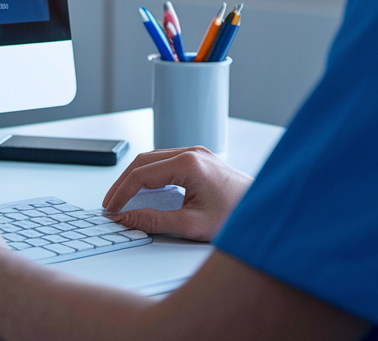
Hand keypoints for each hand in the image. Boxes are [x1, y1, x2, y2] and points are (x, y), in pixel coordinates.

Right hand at [101, 147, 252, 241]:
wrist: (266, 213)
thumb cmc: (237, 218)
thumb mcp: (191, 225)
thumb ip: (153, 221)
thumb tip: (125, 218)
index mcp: (188, 163)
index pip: (141, 174)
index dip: (121, 193)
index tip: (111, 209)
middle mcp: (192, 153)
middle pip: (143, 162)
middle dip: (123, 183)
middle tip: (110, 204)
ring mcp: (197, 154)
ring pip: (153, 160)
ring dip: (135, 178)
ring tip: (123, 199)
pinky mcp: (200, 160)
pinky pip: (166, 163)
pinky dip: (150, 176)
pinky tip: (144, 191)